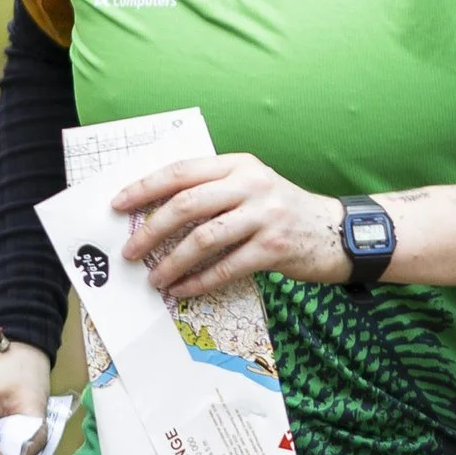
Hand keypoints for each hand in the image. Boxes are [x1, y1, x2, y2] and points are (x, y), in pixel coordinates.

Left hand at [116, 152, 350, 301]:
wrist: (336, 232)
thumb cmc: (284, 212)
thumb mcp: (252, 187)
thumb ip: (214, 190)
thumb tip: (158, 213)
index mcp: (238, 165)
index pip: (182, 171)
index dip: (146, 188)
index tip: (119, 204)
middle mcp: (251, 185)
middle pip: (187, 204)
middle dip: (151, 230)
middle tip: (130, 251)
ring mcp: (265, 215)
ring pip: (203, 238)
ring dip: (172, 262)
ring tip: (155, 278)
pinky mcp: (274, 247)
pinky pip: (226, 267)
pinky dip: (199, 281)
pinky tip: (184, 290)